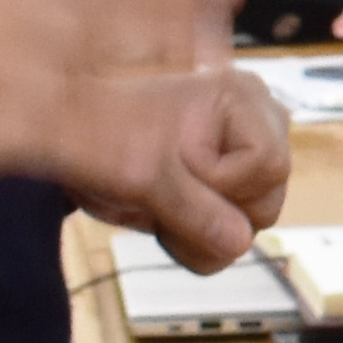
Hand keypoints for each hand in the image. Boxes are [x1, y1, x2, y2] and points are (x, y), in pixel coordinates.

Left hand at [89, 65, 289, 272]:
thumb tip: (240, 243)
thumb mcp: (144, 176)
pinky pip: (237, 232)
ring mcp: (248, 152)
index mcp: (242, 99)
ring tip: (162, 204)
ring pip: (253, 222)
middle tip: (163, 194)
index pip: (269, 166)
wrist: (73, 139)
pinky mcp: (235, 180)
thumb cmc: (100, 138)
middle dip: (212, 215)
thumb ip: (194, 210)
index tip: (178, 170)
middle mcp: (258, 120)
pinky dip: (201, 237)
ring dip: (202, 231)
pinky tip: (171, 213)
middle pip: (268, 200)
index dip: (224, 184)